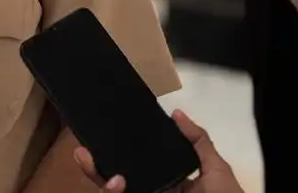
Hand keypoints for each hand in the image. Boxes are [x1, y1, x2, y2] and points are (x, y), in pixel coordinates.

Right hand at [72, 111, 243, 192]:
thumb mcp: (216, 168)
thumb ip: (198, 141)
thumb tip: (176, 113)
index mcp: (169, 182)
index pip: (137, 166)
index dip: (117, 154)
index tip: (101, 138)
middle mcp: (155, 192)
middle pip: (118, 182)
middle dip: (95, 168)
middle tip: (82, 152)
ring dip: (100, 181)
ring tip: (103, 172)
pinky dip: (113, 192)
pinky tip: (116, 183)